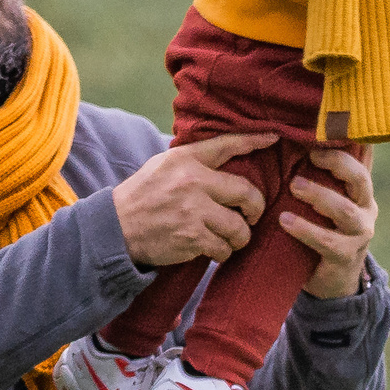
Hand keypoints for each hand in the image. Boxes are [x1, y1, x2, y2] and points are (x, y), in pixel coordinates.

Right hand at [111, 133, 273, 267]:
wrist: (115, 228)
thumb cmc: (144, 195)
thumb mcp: (164, 166)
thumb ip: (195, 160)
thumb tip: (230, 153)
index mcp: (185, 160)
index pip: (226, 145)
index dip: (255, 139)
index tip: (274, 137)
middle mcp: (192, 182)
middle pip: (247, 194)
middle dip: (256, 209)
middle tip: (252, 216)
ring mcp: (193, 212)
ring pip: (239, 227)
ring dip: (239, 236)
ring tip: (228, 237)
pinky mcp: (192, 238)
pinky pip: (223, 248)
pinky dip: (222, 252)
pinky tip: (212, 249)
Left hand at [280, 147, 377, 299]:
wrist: (333, 281)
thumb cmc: (326, 231)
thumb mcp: (330, 203)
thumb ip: (328, 178)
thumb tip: (314, 139)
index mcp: (362, 194)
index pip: (360, 162)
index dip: (342, 149)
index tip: (317, 140)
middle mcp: (366, 211)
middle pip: (360, 180)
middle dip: (337, 165)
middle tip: (309, 158)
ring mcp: (359, 235)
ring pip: (345, 211)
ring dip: (319, 196)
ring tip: (293, 186)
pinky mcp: (345, 257)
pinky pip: (327, 241)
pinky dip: (305, 229)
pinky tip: (286, 220)